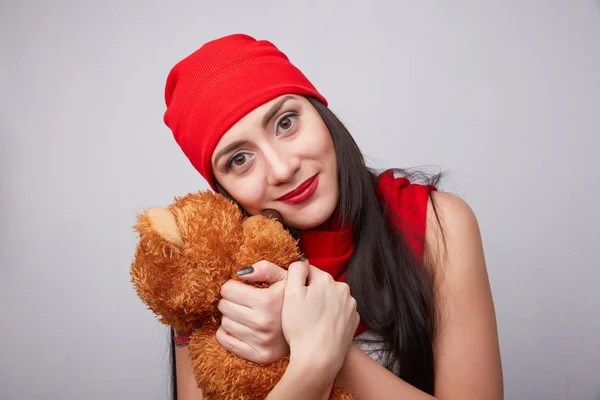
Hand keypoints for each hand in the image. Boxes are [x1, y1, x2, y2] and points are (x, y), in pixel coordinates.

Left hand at [216, 260, 289, 364]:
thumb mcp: (285, 277)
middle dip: (230, 301)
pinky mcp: (259, 355)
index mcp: (267, 301)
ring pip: (224, 323)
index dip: (232, 286)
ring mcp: (260, 341)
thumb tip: (240, 273)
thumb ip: (265, 269)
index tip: (241, 289)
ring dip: (231, 317)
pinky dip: (227, 333)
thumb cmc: (292, 300)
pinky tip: (241, 327)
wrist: (310, 329)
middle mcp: (262, 322)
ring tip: (246, 314)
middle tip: (243, 302)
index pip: (228, 290)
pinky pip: (225, 341)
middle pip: (224, 306)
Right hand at [282, 260, 359, 376]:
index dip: (298, 284)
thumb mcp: (290, 294)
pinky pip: (339, 312)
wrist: (319, 359)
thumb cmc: (301, 328)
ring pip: (331, 298)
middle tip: (300, 312)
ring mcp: (351, 305)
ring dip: (322, 304)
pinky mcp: (354, 321)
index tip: (293, 299)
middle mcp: (343, 288)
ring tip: (311, 321)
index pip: (308, 271)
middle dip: (311, 293)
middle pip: (321, 284)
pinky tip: (322, 327)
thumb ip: (296, 270)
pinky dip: (331, 316)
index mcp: (326, 279)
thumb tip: (302, 262)